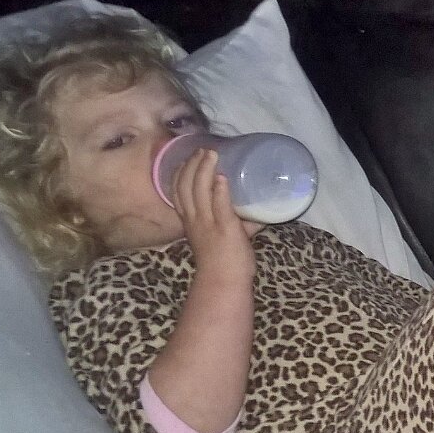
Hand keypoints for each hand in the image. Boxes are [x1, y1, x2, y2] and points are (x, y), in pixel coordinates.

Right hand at [172, 149, 257, 280]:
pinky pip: (219, 206)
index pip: (177, 192)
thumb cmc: (225, 261)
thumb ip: (237, 221)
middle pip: (185, 186)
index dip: (180, 172)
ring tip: (211, 154)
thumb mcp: (223, 236)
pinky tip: (222, 178)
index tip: (188, 157)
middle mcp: (195, 220)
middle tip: (203, 150)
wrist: (224, 282)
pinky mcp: (225, 228)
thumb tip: (256, 210)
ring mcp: (208, 224)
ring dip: (204, 170)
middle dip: (192, 164)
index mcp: (190, 221)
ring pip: (199, 191)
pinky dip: (220, 190)